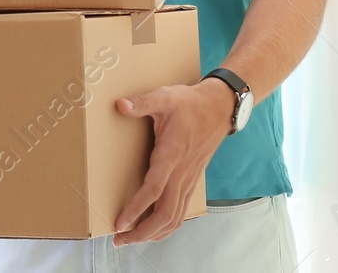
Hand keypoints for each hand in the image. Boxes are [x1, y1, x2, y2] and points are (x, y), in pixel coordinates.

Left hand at [111, 78, 234, 245]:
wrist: (219, 108)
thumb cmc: (190, 103)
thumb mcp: (165, 97)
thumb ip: (142, 103)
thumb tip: (120, 105)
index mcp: (171, 154)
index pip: (154, 188)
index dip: (136, 208)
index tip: (120, 223)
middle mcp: (181, 173)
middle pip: (164, 214)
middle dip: (141, 232)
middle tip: (118, 239)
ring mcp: (187, 180)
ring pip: (173, 218)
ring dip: (152, 233)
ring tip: (130, 239)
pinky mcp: (190, 182)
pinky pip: (180, 213)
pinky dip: (166, 227)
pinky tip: (153, 230)